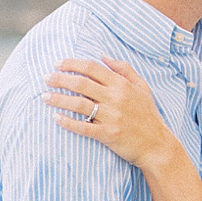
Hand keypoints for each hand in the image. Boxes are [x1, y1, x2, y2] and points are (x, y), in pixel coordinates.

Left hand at [43, 57, 177, 173]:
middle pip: (81, 84)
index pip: (92, 68)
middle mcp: (115, 98)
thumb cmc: (148, 115)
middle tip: (46, 78)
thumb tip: (104, 56)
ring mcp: (111, 117)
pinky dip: (68, 123)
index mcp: (122, 84)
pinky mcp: (108, 134)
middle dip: (60, 79)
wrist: (157, 145)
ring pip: (79, 104)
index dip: (72, 64)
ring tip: (44, 96)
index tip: (57, 64)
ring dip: (59, 99)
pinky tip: (56, 118)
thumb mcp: (142, 87)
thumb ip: (124, 69)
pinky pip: (83, 127)